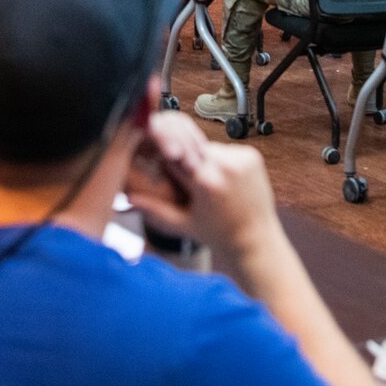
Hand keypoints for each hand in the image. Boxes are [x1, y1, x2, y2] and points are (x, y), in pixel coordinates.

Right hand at [125, 112, 284, 263]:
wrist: (256, 239)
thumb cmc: (219, 235)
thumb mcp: (182, 223)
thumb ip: (153, 208)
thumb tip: (128, 197)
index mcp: (205, 181)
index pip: (172, 156)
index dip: (163, 160)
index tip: (158, 165)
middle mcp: (225, 165)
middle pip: (190, 148)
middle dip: (183, 158)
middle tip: (183, 177)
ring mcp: (241, 159)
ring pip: (208, 147)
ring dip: (201, 158)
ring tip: (205, 182)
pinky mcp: (252, 155)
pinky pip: (226, 149)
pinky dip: (220, 160)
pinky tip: (221, 180)